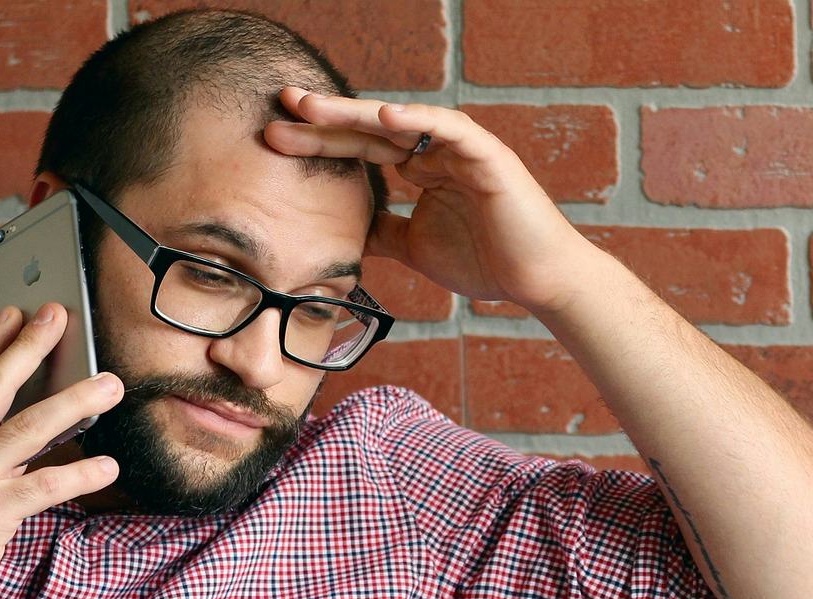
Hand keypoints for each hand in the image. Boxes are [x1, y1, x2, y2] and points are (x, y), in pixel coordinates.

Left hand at [262, 90, 602, 315]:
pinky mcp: (488, 156)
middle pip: (371, 128)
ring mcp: (462, 150)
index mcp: (421, 169)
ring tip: (314, 107)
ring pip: (403, 122)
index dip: (320, 142)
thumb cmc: (487, 263)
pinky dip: (419, 121)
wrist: (538, 281)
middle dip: (325, 118)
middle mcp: (438, 152)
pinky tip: (384, 117)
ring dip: (357, 113)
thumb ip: (384, 233)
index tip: (275, 138)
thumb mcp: (416, 248)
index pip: (361, 148)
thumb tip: (348, 233)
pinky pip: (450, 129)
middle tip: (281, 103)